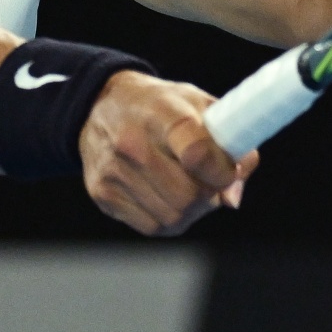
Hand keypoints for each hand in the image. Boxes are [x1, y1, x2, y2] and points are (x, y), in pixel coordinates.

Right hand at [78, 71, 258, 234]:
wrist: (100, 105)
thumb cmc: (159, 106)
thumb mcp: (198, 105)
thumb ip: (229, 145)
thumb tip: (231, 198)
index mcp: (162, 112)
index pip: (198, 153)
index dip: (223, 171)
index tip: (227, 171)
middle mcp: (132, 141)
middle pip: (189, 195)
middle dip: (209, 196)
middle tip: (209, 184)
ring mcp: (114, 170)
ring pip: (173, 217)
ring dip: (191, 211)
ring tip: (187, 189)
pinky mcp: (102, 192)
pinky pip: (152, 226)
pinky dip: (168, 219)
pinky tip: (166, 198)